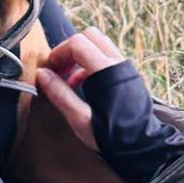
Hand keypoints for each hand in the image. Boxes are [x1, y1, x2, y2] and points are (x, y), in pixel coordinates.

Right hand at [34, 28, 124, 150]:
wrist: (141, 145)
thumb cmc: (112, 135)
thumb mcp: (80, 118)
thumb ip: (60, 94)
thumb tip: (42, 74)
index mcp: (106, 71)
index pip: (78, 43)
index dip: (59, 52)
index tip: (50, 68)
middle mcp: (118, 63)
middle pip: (90, 37)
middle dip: (70, 49)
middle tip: (59, 69)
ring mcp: (126, 67)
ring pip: (99, 45)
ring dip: (81, 57)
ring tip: (69, 81)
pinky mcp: (128, 75)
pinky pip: (107, 58)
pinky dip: (92, 64)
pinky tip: (83, 86)